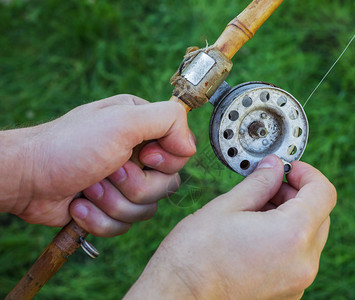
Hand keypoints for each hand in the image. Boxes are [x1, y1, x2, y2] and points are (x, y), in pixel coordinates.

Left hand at [2, 94, 195, 236]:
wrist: (28, 179)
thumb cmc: (70, 145)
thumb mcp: (122, 120)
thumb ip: (167, 120)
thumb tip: (189, 147)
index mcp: (143, 127)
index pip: (181, 152)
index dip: (165, 162)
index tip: (141, 157)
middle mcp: (137, 154)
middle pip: (167, 185)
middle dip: (134, 186)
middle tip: (107, 172)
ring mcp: (124, 182)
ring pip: (146, 209)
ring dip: (113, 202)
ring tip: (89, 187)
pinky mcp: (110, 207)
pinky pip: (125, 225)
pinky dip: (99, 219)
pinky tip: (79, 204)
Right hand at [125, 155, 336, 298]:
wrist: (177, 298)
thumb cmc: (194, 256)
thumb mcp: (227, 207)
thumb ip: (259, 183)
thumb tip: (274, 167)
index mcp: (292, 236)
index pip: (324, 193)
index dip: (308, 173)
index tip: (288, 168)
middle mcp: (302, 264)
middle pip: (320, 216)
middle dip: (297, 195)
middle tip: (268, 186)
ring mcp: (297, 284)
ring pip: (309, 238)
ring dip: (291, 218)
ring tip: (255, 212)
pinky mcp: (287, 295)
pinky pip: (298, 259)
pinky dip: (286, 241)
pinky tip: (256, 235)